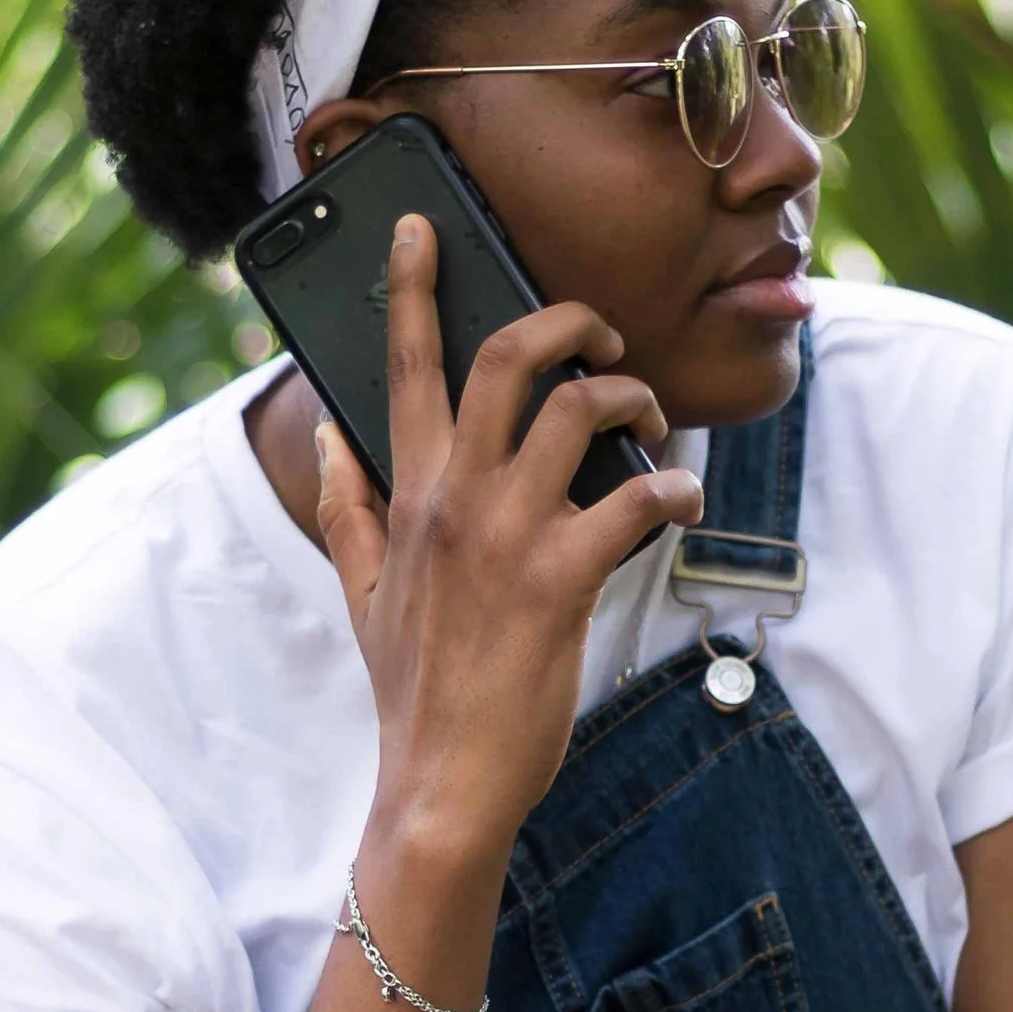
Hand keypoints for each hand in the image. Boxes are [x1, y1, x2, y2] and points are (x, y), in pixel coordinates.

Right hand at [316, 216, 703, 871]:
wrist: (441, 784)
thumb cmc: (413, 691)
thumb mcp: (362, 593)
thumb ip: (347, 508)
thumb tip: (328, 441)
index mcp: (408, 495)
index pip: (405, 368)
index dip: (414, 287)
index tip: (421, 227)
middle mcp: (455, 500)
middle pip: (506, 359)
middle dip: (568, 321)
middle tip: (605, 338)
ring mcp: (506, 536)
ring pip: (580, 410)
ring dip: (636, 401)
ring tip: (654, 429)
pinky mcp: (560, 581)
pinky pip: (635, 501)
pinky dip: (676, 489)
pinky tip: (684, 501)